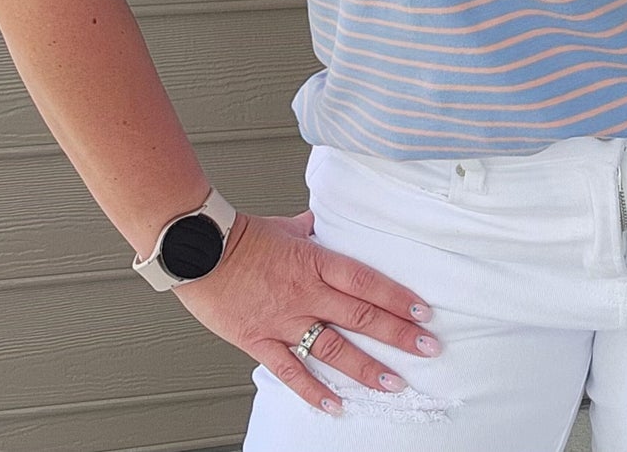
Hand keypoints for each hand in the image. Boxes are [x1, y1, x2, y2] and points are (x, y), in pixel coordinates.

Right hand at [172, 207, 442, 415]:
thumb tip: (322, 221)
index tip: (422, 311)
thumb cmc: (239, 235)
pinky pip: (290, 370)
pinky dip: (312, 390)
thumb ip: (308, 228)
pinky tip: (334, 405)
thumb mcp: (284, 226)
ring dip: (366, 367)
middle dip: (398, 334)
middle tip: (428, 347)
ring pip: (333, 348)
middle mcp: (306, 293)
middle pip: (360, 316)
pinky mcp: (260, 340)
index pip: (366, 281)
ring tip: (394, 383)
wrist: (198, 249)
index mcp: (315, 261)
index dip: (396, 297)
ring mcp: (284, 320)